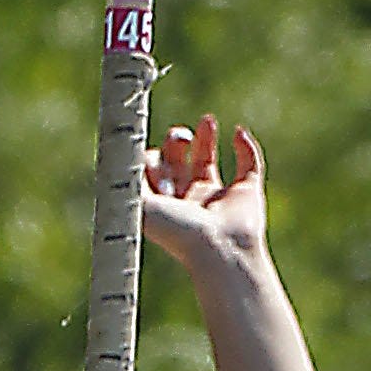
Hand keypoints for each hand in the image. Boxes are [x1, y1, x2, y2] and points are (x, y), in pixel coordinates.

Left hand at [141, 117, 266, 268]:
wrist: (218, 250)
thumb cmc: (178, 232)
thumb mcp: (142, 205)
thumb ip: (128, 181)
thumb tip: (120, 157)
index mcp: (166, 208)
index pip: (155, 175)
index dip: (152, 159)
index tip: (152, 152)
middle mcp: (190, 202)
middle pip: (179, 165)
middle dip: (176, 145)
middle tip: (178, 136)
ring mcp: (219, 198)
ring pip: (209, 161)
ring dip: (206, 138)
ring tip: (206, 120)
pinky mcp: (247, 194)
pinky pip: (250, 165)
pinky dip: (246, 146)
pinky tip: (238, 131)